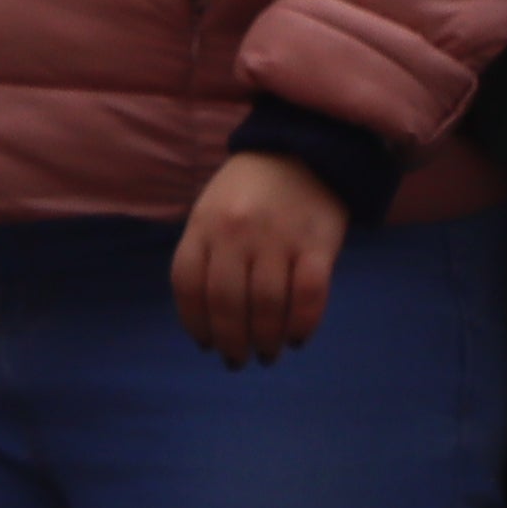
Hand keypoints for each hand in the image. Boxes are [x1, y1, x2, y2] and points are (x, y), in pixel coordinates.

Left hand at [171, 149, 348, 364]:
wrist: (305, 147)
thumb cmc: (251, 188)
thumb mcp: (213, 208)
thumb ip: (207, 254)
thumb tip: (207, 322)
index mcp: (205, 223)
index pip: (188, 284)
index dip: (195, 322)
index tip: (206, 344)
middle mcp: (237, 232)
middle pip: (227, 304)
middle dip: (231, 342)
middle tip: (238, 360)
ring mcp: (278, 237)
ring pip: (267, 306)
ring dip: (265, 341)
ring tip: (267, 354)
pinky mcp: (318, 243)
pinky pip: (310, 296)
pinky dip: (303, 325)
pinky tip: (298, 338)